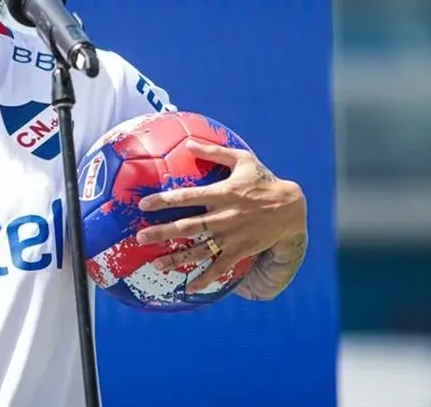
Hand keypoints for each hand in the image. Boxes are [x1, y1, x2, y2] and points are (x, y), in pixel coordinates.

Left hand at [134, 140, 307, 298]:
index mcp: (222, 193)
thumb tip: (188, 143)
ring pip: (199, 249)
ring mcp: (231, 236)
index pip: (188, 196)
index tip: (143, 204)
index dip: (165, 200)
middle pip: (187, 226)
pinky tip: (189, 288)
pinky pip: (219, 267)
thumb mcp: (242, 160)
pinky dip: (204, 278)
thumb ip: (214, 152)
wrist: (290, 208)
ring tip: (156, 264)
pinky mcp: (240, 250)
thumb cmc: (262, 181)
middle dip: (162, 232)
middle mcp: (224, 216)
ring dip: (177, 258)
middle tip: (140, 237)